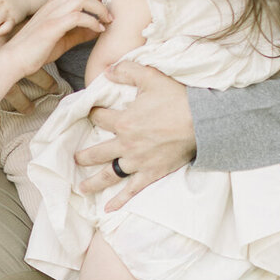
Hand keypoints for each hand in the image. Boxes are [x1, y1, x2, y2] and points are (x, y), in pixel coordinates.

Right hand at [5, 0, 108, 79]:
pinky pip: (77, 16)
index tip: (110, 5)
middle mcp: (54, 4)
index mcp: (55, 4)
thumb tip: (100, 28)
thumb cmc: (36, 51)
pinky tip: (98, 30)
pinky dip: (92, 22)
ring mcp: (52, 14)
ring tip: (107, 21)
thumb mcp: (64, 39)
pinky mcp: (51, 27)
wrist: (13, 60)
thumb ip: (81, 32)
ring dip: (100, 8)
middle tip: (112, 9)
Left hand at [75, 60, 196, 209]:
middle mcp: (126, 144)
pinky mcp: (152, 173)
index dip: (94, 113)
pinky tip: (109, 210)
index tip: (92, 113)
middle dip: (84, 156)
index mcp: (123, 121)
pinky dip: (120, 201)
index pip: (99, 118)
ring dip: (93, 182)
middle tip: (75, 158)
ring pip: (109, 175)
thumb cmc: (178, 97)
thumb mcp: (150, 76)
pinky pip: (132, 190)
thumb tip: (108, 69)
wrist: (203, 121)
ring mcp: (138, 162)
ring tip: (82, 188)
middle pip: (97, 152)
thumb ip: (127, 70)